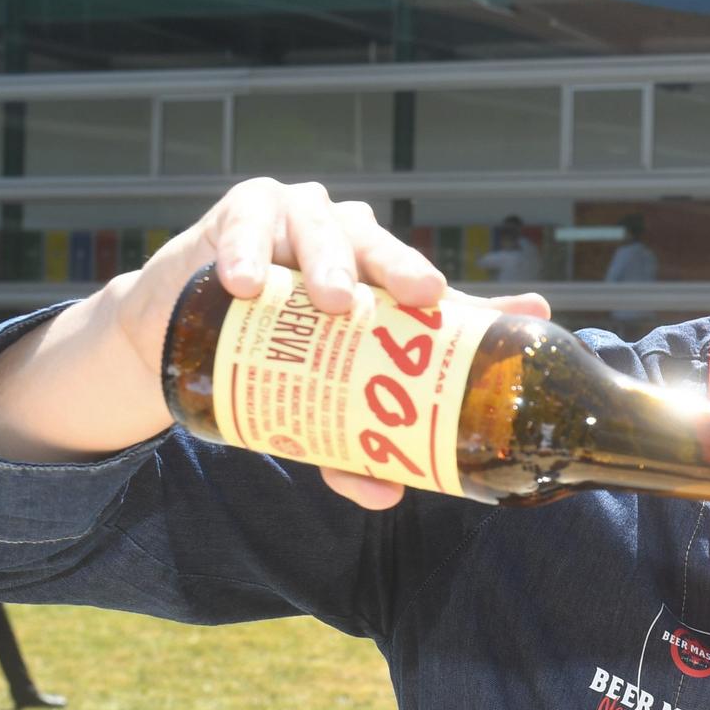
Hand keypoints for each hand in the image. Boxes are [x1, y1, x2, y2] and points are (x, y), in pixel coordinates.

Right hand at [115, 178, 550, 509]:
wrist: (176, 330)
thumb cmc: (269, 353)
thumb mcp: (319, 393)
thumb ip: (353, 440)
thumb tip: (389, 496)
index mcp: (383, 282)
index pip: (439, 293)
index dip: (486, 302)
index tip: (533, 309)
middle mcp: (352, 243)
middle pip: (386, 250)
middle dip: (405, 271)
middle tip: (423, 297)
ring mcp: (299, 220)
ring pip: (324, 228)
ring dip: (329, 261)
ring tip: (331, 299)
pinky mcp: (241, 214)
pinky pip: (247, 227)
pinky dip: (248, 252)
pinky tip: (246, 282)